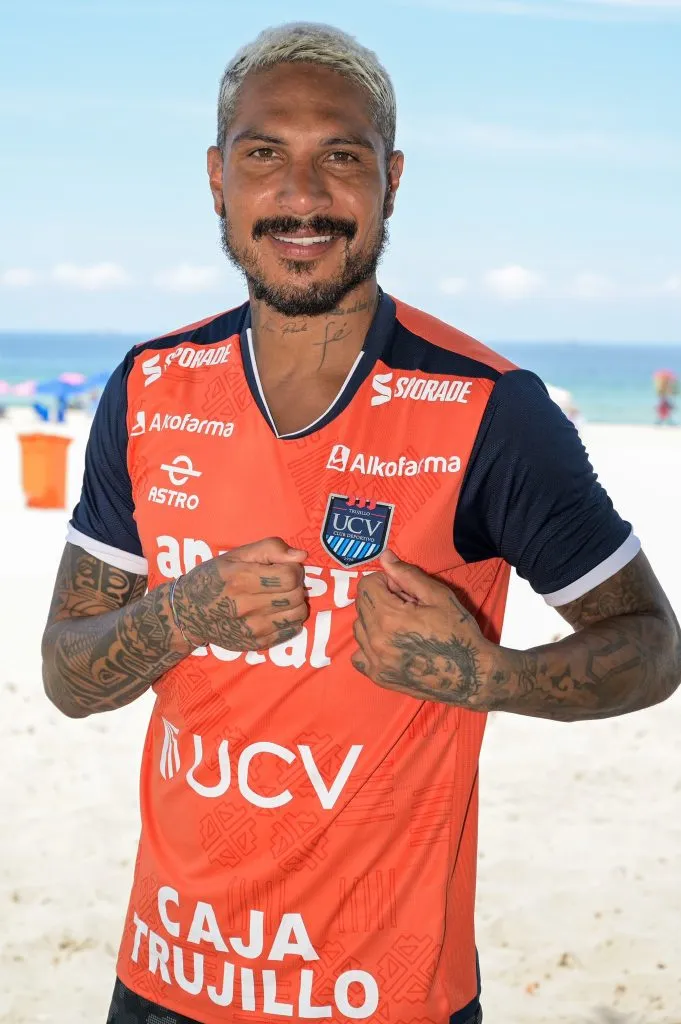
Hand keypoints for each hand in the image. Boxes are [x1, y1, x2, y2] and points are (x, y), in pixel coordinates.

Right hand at [172, 537, 308, 650]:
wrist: (188, 614)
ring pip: (298, 614)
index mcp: (241, 579)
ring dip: (296, 603)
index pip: (290, 576)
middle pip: (296, 595)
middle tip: (283, 582)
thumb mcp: (235, 555)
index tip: (284, 567)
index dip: (293, 568)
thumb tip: (301, 556)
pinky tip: (276, 612)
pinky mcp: (257, 644)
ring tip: (281, 597)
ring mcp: (252, 629)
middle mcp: (247, 606)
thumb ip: (270, 549)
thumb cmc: (213, 578)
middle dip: (296, 585)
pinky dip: (290, 619)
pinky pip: (291, 631)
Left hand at [351, 550, 493, 706]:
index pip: (366, 585)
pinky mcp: (378, 677)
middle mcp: (375, 640)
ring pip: (359, 628)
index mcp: (388, 617)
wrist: (470, 675)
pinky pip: (359, 655)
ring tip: (402, 627)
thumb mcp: (438, 596)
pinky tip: (391, 645)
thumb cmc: (458, 632)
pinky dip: (370, 647)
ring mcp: (375, 662)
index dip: (385, 582)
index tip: (404, 591)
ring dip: (375, 621)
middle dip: (381, 600)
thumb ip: (407, 575)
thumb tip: (384, 556)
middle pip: (361, 605)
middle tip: (408, 608)